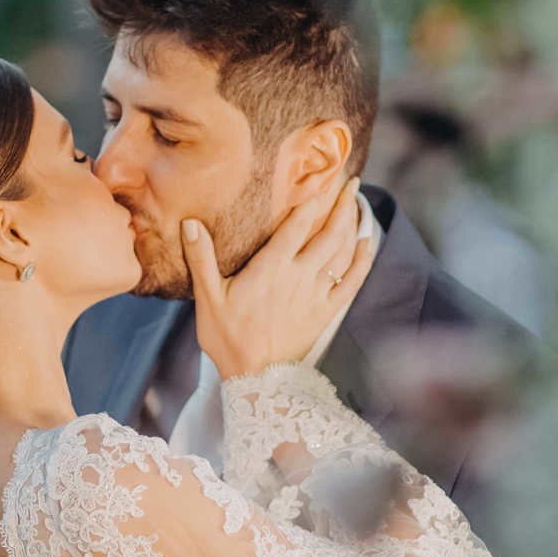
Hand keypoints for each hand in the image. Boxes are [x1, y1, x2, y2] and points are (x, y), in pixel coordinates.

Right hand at [183, 176, 373, 379]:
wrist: (256, 380)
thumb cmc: (228, 337)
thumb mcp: (208, 298)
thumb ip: (201, 259)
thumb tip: (190, 223)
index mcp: (271, 269)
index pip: (297, 225)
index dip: (312, 199)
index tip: (322, 177)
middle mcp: (299, 276)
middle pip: (328, 233)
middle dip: (341, 204)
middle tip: (349, 181)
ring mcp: (316, 294)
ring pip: (342, 252)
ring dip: (352, 224)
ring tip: (356, 202)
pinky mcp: (325, 311)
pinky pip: (352, 281)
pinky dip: (362, 259)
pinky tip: (366, 242)